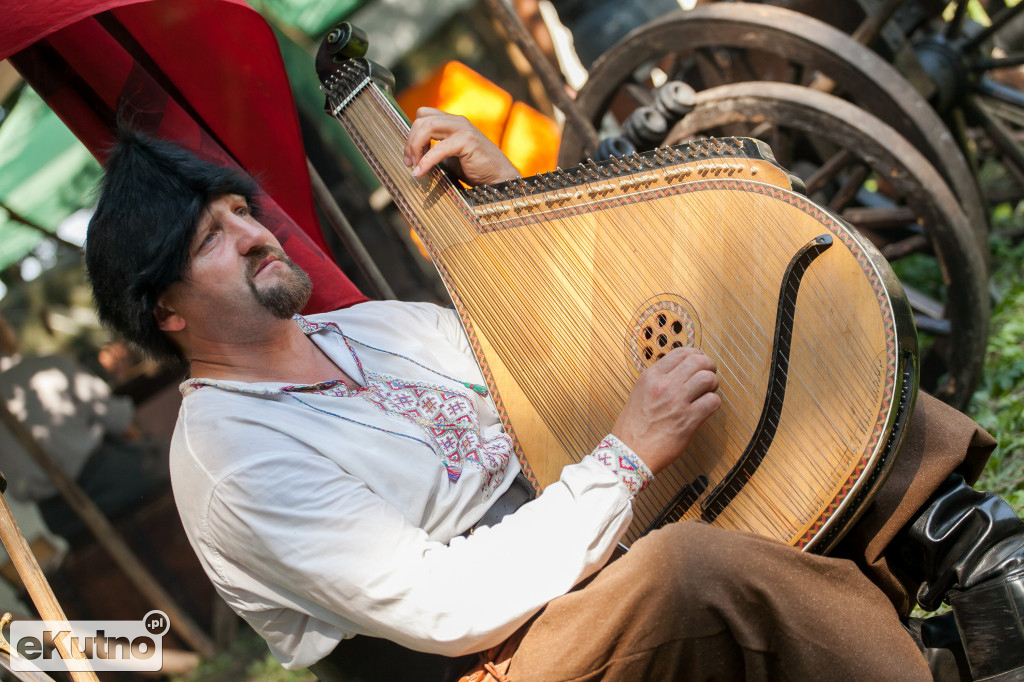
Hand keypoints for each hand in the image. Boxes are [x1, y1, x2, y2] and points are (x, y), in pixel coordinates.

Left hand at [404, 107, 520, 185]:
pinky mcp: (468, 140)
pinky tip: (420, 173)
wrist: (498, 180)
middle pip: (421, 119)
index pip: (423, 115)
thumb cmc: (474, 171)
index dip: (412, 134)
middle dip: (410, 141)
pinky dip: (426, 161)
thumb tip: (411, 156)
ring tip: (414, 166)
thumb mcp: (448, 158)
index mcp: (452, 122)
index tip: (410, 156)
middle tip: (408, 162)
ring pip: (427, 126)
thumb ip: (433, 151)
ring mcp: (463, 128)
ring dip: (415, 147)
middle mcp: (458, 121)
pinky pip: (438, 148)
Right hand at [611, 347, 720, 474]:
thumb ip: (659, 381)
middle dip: (709, 366)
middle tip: (709, 375)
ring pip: (708, 379)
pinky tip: (706, 408)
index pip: (681, 352)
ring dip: (713, 384)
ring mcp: (677, 402)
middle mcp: (665, 385)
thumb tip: (680, 373)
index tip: (699, 362)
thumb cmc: (633, 427)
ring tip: (708, 392)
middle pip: (698, 361)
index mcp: (651, 376)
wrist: (630, 452)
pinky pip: (713, 402)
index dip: (695, 355)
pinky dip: (713, 403)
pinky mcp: (689, 420)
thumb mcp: (640, 393)